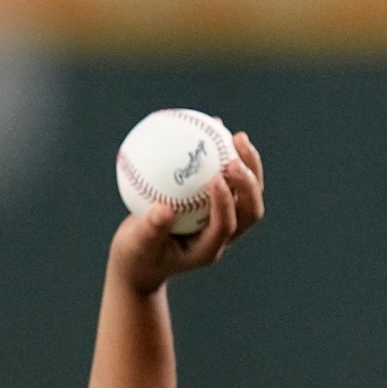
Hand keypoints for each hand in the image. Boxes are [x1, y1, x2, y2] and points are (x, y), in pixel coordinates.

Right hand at [109, 130, 264, 296]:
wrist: (141, 260)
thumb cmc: (137, 255)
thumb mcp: (136, 246)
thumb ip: (150, 229)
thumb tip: (162, 208)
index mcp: (208, 247)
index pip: (227, 225)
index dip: (226, 202)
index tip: (215, 178)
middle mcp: (222, 233)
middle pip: (250, 209)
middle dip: (250, 182)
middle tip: (235, 156)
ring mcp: (222, 219)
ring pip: (246, 192)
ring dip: (248, 165)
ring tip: (235, 135)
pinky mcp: (215, 205)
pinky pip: (227, 178)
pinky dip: (223, 155)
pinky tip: (211, 127)